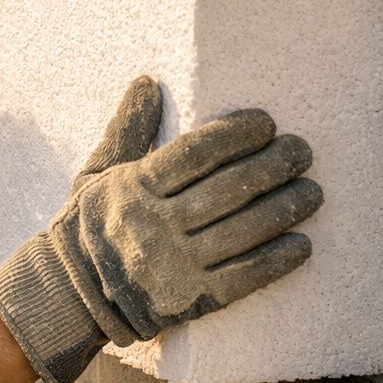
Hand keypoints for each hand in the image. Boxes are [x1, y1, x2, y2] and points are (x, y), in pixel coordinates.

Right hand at [0, 77, 322, 382]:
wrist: (71, 296)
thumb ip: (126, 130)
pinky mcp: (189, 301)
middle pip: (229, 188)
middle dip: (274, 166)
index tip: (267, 124)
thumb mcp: (97, 174)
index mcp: (132, 188)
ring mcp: (172, 266)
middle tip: (302, 151)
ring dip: (285, 209)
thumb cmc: (90, 226)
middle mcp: (152, 226)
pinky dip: (277, 260)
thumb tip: (147, 81)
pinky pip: (244, 277)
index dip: (238, 134)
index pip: (197, 152)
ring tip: (311, 192)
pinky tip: (301, 243)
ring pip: (243, 231)